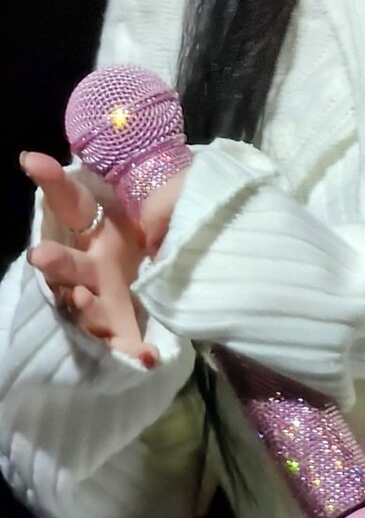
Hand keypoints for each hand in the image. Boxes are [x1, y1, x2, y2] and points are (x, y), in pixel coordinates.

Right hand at [19, 151, 185, 364]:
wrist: (180, 285)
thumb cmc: (160, 239)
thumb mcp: (167, 206)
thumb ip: (159, 193)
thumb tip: (130, 181)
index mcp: (100, 233)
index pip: (72, 204)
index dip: (52, 182)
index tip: (31, 161)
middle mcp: (94, 268)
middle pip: (68, 264)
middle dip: (54, 261)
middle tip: (40, 255)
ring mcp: (105, 302)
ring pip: (87, 306)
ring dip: (84, 305)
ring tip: (80, 297)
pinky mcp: (124, 334)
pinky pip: (126, 347)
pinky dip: (135, 353)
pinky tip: (146, 356)